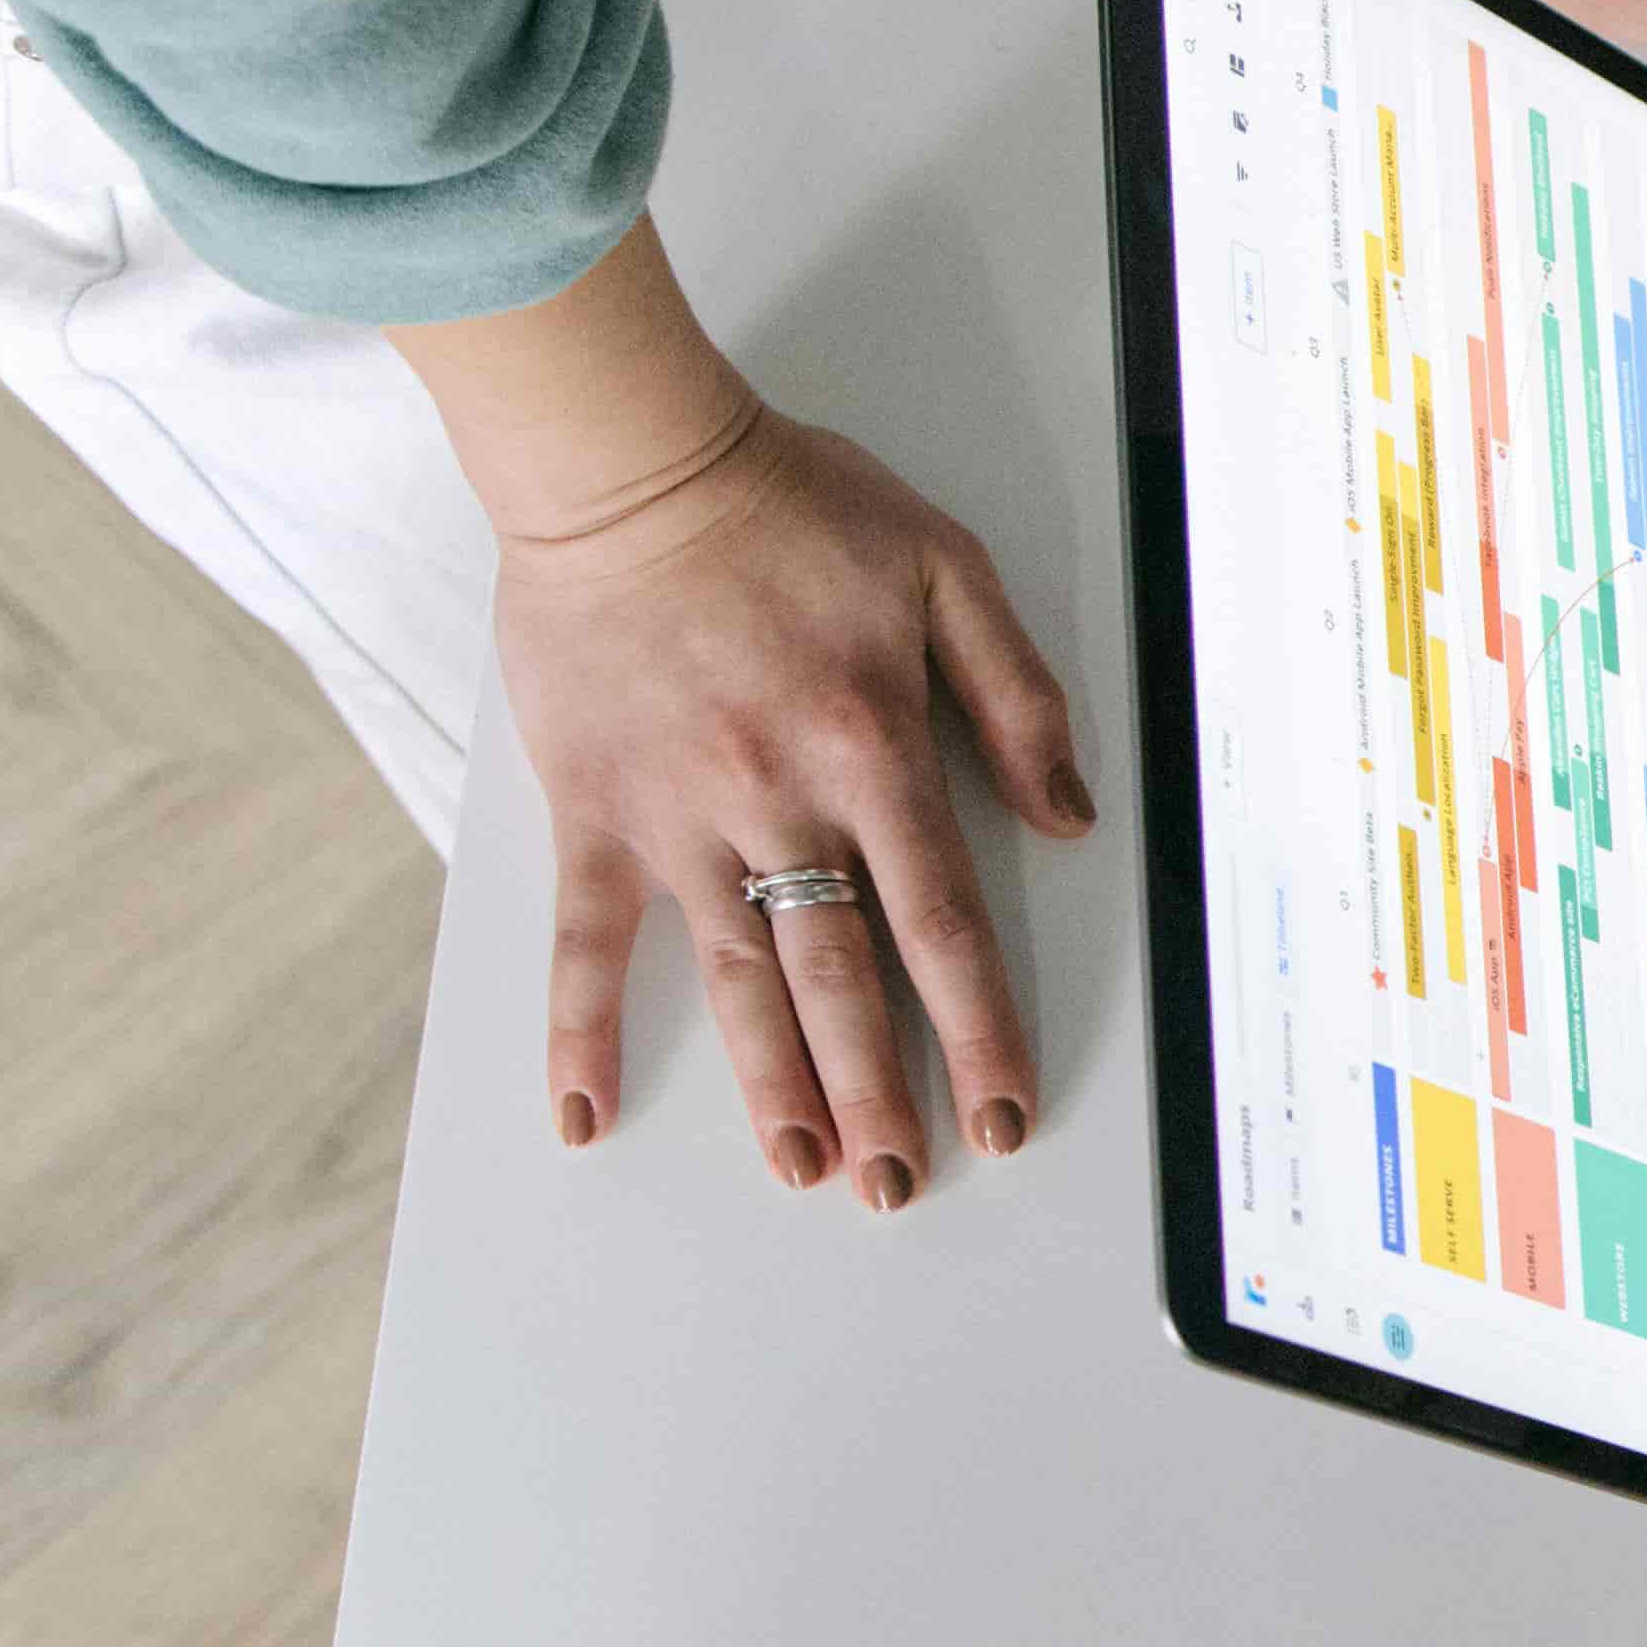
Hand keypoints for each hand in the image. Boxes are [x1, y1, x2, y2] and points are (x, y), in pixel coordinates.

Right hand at [486, 394, 1090, 1204]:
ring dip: (774, 1085)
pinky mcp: (592, 808)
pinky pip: (587, 940)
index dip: (981, 1033)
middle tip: (903, 1183)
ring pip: (738, 980)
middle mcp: (782, 805)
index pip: (946, 931)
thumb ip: (1016, 697)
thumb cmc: (789, 504)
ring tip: (804, 1168)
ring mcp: (680, 817)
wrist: (629, 462)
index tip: (1002, 1112)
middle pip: (845, 982)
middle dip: (882, 1094)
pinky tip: (586, 1113)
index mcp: (875, 756)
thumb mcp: (946, 569)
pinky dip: (579, 1030)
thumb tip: (1067, 817)